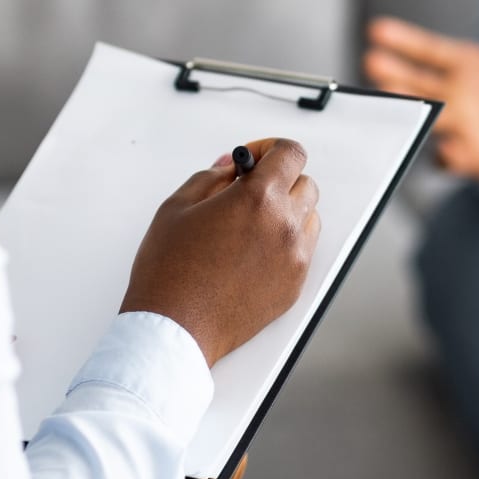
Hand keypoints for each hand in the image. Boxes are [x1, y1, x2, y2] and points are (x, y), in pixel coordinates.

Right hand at [121, 138, 321, 365]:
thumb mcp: (177, 208)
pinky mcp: (294, 285)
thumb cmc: (169, 272)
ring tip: (249, 226)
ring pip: (308, 218)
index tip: (252, 161)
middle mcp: (284, 226)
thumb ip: (210, 178)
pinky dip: (285, 243)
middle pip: (305, 184)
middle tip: (247, 192)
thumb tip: (231, 168)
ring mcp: (294, 258)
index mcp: (258, 199)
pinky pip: (303, 250)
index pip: (291, 153)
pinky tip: (252, 252)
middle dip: (279, 181)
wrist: (175, 328)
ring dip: (286, 212)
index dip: (271, 149)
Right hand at [362, 0, 478, 194]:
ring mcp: (458, 127)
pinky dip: (450, 156)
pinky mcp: (472, 157)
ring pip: (425, 117)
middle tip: (372, 62)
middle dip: (393, 73)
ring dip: (408, 110)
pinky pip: (453, 158)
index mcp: (465, 65)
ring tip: (391, 99)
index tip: (376, 29)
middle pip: (415, 82)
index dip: (403, 40)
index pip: (428, 51)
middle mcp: (453, 95)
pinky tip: (450, 151)